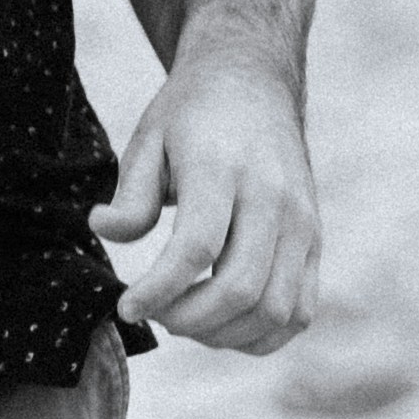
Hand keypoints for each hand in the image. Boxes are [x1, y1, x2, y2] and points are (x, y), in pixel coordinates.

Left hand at [92, 43, 319, 353]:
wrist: (253, 84)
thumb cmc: (191, 117)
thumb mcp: (147, 139)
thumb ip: (130, 194)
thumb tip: (103, 230)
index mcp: (224, 169)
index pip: (197, 248)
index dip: (159, 291)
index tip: (126, 308)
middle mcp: (274, 198)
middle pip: (241, 287)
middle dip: (189, 319)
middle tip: (154, 316)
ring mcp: (302, 223)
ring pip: (275, 309)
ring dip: (224, 334)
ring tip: (184, 321)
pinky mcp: (315, 241)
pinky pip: (299, 310)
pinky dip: (261, 335)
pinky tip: (222, 326)